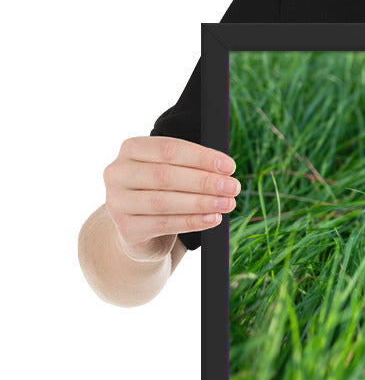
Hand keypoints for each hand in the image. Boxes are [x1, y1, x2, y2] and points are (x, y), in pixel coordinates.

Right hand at [104, 136, 241, 260]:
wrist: (140, 230)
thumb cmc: (162, 192)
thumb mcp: (172, 172)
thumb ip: (192, 166)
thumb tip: (225, 170)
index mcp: (131, 149)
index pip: (168, 149)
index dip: (201, 157)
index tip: (229, 166)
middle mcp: (118, 173)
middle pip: (166, 175)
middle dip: (205, 181)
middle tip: (233, 187)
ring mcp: (117, 202)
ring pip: (164, 201)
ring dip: (202, 202)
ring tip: (227, 203)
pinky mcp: (126, 228)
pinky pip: (164, 224)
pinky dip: (192, 221)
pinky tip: (213, 219)